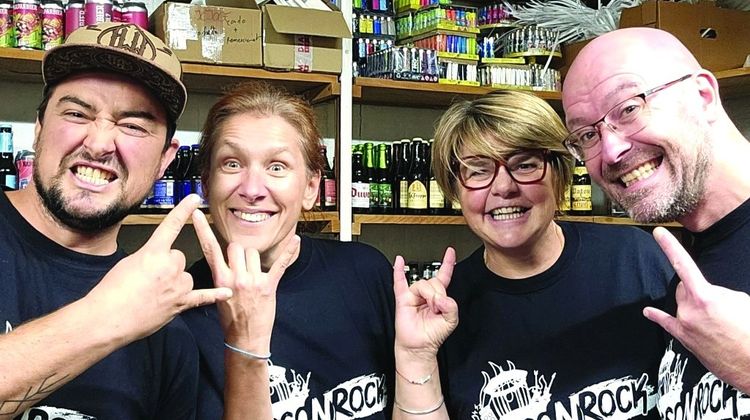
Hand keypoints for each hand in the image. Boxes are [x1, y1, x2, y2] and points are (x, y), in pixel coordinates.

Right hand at [85, 194, 232, 342]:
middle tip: (149, 278)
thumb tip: (157, 262)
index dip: (184, 210)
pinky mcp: (181, 303)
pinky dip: (214, 295)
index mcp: (153, 252)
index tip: (195, 199)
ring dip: (176, 283)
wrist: (108, 318)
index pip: (172, 225)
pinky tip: (227, 293)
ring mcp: (178, 285)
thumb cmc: (112, 292)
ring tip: (155, 294)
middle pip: (179, 257)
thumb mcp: (127, 262)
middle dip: (168, 265)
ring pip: (186, 276)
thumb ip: (148, 257)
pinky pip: (202, 297)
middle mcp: (170, 266)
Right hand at [193, 210, 299, 352]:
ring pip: (254, 252)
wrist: (244, 339)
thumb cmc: (231, 318)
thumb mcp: (218, 294)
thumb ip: (222, 274)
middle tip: (242, 267)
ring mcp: (252, 281)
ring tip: (255, 275)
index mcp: (220, 278)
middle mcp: (235, 277)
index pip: (209, 248)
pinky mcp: (269, 285)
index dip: (202, 229)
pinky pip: (280, 263)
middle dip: (240, 253)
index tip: (196, 212)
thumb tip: (224, 257)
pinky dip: (289, 251)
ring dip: (255, 259)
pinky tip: (296, 240)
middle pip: (237, 247)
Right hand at [393, 248, 457, 359]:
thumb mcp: (451, 321)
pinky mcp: (403, 298)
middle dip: (438, 294)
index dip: (448, 263)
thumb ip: (451, 307)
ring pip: (422, 284)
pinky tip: (399, 261)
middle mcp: (427, 294)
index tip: (450, 252)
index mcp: (439, 297)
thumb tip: (441, 297)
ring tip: (428, 308)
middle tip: (437, 307)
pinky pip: (399, 282)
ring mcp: (414, 295)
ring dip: (428, 295)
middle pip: (435, 281)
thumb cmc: (433, 335)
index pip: (444, 276)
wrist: (418, 347)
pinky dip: (398, 270)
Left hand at [643, 227, 749, 391]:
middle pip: (683, 287)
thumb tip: (707, 293)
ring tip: (715, 320)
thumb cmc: (749, 333)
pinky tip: (648, 312)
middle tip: (717, 304)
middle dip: (696, 288)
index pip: (683, 264)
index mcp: (705, 297)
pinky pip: (666, 323)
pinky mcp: (684, 338)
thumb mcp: (740, 301)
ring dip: (692, 304)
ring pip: (681, 303)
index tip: (659, 233)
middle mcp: (689, 310)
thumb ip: (718, 292)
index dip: (669, 246)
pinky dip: (657, 316)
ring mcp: (684, 324)